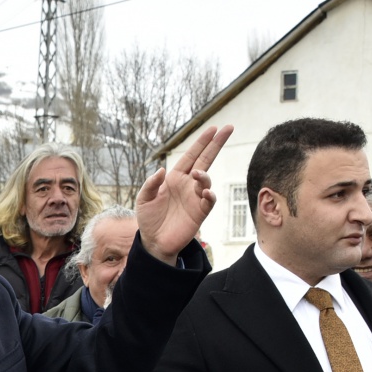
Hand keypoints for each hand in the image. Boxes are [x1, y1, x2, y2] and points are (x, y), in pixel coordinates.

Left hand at [136, 124, 232, 263]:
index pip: (191, 156)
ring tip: (197, 174)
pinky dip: (209, 195)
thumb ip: (150, 184)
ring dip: (204, 175)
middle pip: (206, 160)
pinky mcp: (200, 212)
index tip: (213, 129)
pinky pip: (209, 201)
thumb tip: (162, 170)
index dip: (202, 142)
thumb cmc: (149, 219)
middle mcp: (188, 184)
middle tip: (228, 128)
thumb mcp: (143, 199)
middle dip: (216, 144)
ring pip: (206, 180)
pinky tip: (205, 192)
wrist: (155, 242)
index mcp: (175, 177)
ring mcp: (195, 197)